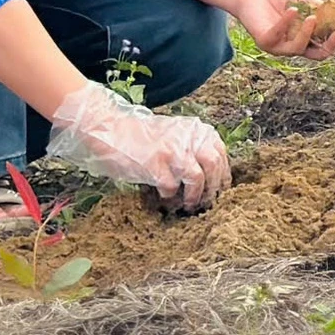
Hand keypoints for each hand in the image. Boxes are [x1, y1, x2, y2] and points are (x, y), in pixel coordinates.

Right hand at [43, 82, 231, 209]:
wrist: (111, 130)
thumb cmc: (142, 135)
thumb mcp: (175, 132)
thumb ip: (192, 145)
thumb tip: (211, 172)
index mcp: (195, 129)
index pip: (220, 153)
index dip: (223, 174)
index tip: (221, 188)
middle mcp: (188, 138)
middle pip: (214, 165)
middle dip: (214, 188)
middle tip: (207, 202)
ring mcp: (173, 151)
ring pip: (198, 179)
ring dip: (195, 196)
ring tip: (189, 205)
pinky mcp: (157, 166)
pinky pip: (172, 188)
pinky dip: (171, 198)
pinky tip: (166, 201)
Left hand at [237, 0, 334, 60]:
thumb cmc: (280, 0)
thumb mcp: (305, 1)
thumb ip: (320, 8)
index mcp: (308, 40)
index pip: (329, 44)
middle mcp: (295, 48)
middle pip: (318, 54)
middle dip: (332, 45)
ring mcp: (279, 48)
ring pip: (298, 48)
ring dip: (307, 34)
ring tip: (312, 17)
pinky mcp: (265, 42)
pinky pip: (277, 35)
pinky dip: (286, 23)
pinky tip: (293, 10)